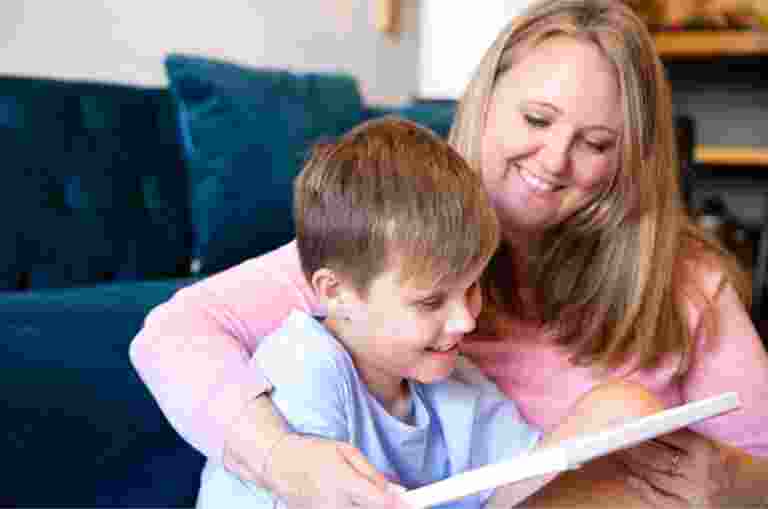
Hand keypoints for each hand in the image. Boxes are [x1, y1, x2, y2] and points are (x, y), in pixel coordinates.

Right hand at [264, 434, 412, 508]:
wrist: (280, 466)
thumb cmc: (313, 453)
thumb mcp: (345, 450)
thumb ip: (371, 472)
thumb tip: (394, 490)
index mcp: (341, 481)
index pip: (378, 501)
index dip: (398, 506)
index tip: (412, 506)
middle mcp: (334, 504)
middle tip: (397, 503)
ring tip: (366, 497)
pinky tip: (352, 503)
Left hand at [616, 429, 731, 507]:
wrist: (735, 498)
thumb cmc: (712, 466)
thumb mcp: (703, 447)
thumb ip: (679, 434)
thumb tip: (646, 418)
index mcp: (704, 449)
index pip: (667, 435)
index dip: (643, 428)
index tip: (624, 422)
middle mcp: (700, 471)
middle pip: (655, 456)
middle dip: (630, 447)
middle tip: (611, 437)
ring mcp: (693, 491)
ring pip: (653, 474)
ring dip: (630, 463)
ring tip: (615, 452)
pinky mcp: (687, 508)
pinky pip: (658, 498)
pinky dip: (641, 487)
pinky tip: (627, 476)